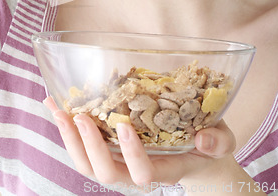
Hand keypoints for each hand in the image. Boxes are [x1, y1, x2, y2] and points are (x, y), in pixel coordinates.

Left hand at [44, 97, 235, 189]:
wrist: (197, 156)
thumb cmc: (209, 146)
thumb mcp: (222, 141)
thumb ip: (218, 141)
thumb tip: (204, 139)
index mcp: (164, 168)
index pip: (143, 173)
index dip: (131, 154)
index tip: (124, 126)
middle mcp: (137, 170)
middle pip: (106, 173)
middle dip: (90, 146)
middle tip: (79, 115)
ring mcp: (121, 162)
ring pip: (88, 164)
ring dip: (69, 138)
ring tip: (56, 109)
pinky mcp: (110, 150)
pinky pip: (83, 147)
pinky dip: (67, 127)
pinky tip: (54, 104)